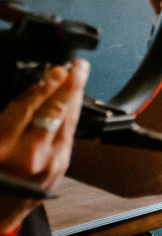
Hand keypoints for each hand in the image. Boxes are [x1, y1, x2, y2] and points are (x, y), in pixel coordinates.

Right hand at [0, 61, 88, 233]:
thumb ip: (3, 119)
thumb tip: (29, 92)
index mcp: (1, 148)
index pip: (25, 107)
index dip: (42, 85)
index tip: (52, 69)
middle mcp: (29, 156)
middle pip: (54, 111)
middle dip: (67, 85)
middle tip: (77, 66)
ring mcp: (50, 164)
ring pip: (68, 122)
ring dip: (75, 96)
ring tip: (80, 75)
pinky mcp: (60, 169)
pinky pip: (70, 136)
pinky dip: (73, 116)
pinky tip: (74, 102)